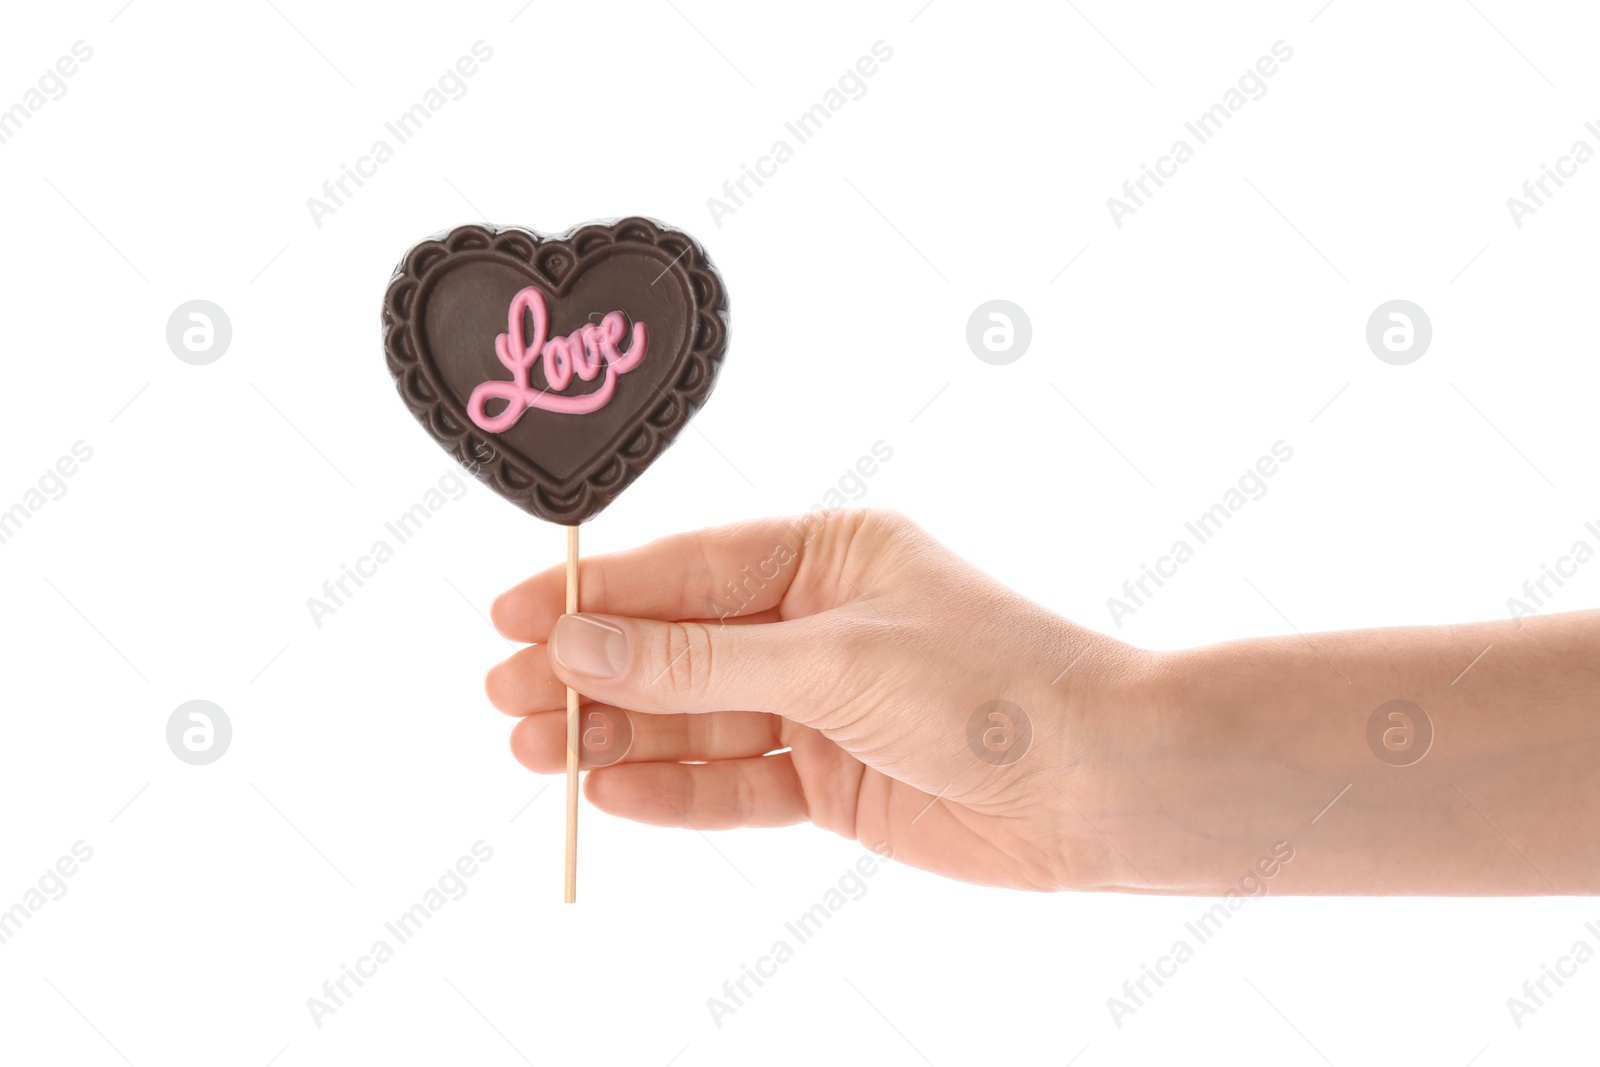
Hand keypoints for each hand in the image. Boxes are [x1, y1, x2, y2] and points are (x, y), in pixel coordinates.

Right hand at [485, 509, 1156, 890]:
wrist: (1102, 785)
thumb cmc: (992, 685)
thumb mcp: (830, 659)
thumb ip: (699, 659)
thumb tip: (579, 639)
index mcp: (827, 554)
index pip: (687, 570)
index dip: (596, 595)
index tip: (510, 616)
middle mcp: (818, 623)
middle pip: (678, 647)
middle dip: (592, 672)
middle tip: (503, 697)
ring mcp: (823, 705)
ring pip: (697, 719)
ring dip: (619, 735)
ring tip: (534, 752)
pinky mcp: (834, 781)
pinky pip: (737, 784)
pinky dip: (676, 791)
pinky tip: (612, 793)